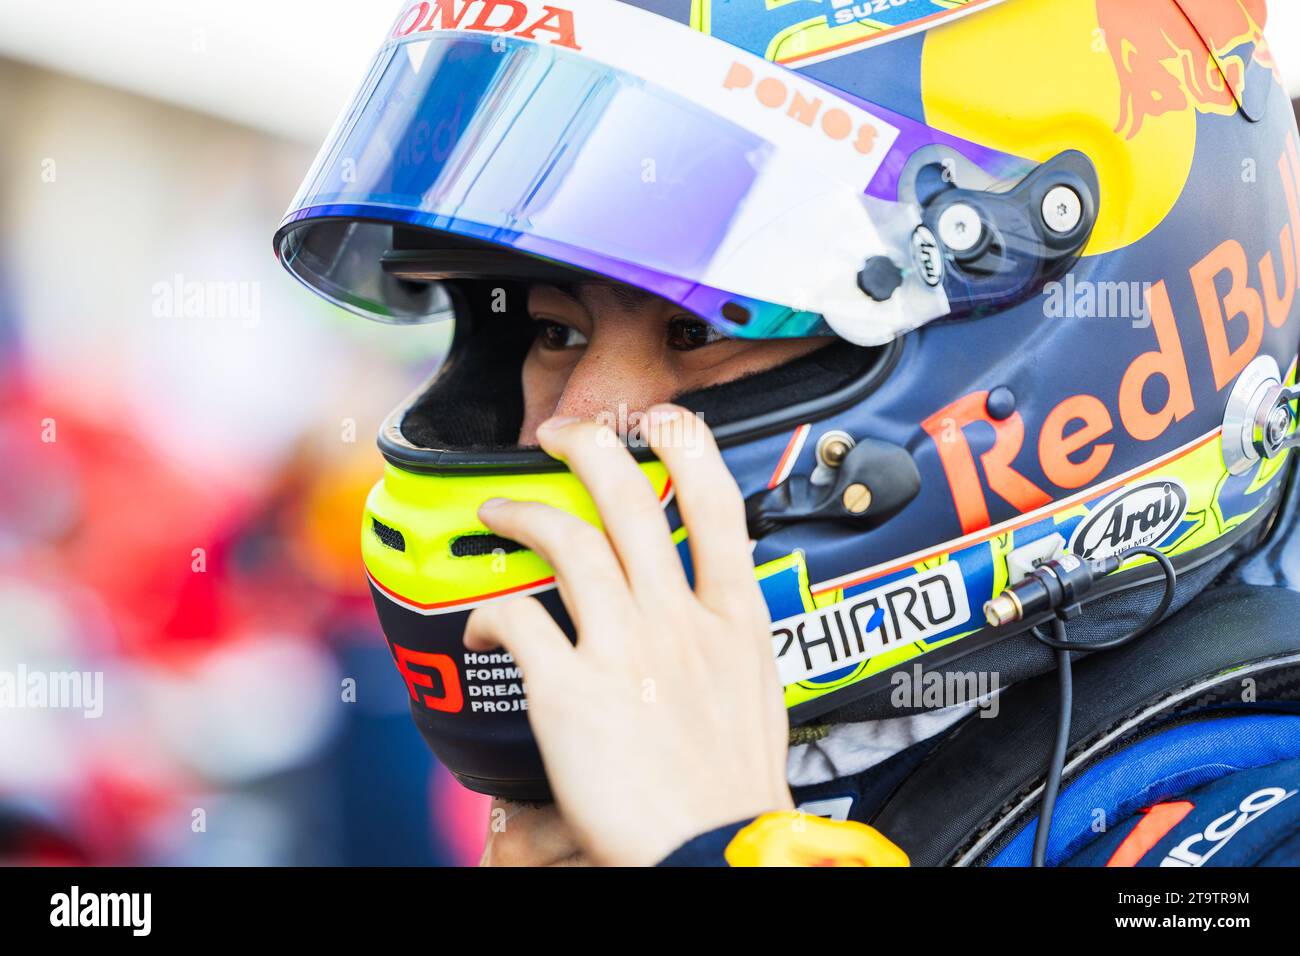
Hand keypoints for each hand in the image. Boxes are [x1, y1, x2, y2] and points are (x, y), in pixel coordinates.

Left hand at [465, 406, 792, 866]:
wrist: (714, 854)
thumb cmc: (732, 791)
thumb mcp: (754, 698)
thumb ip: (722, 646)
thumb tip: (693, 624)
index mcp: (734, 621)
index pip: (718, 504)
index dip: (688, 445)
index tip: (662, 422)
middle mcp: (681, 621)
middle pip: (633, 499)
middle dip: (591, 446)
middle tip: (561, 433)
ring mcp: (628, 649)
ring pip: (570, 539)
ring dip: (524, 514)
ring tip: (498, 511)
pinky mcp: (572, 690)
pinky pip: (518, 618)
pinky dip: (489, 612)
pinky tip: (480, 627)